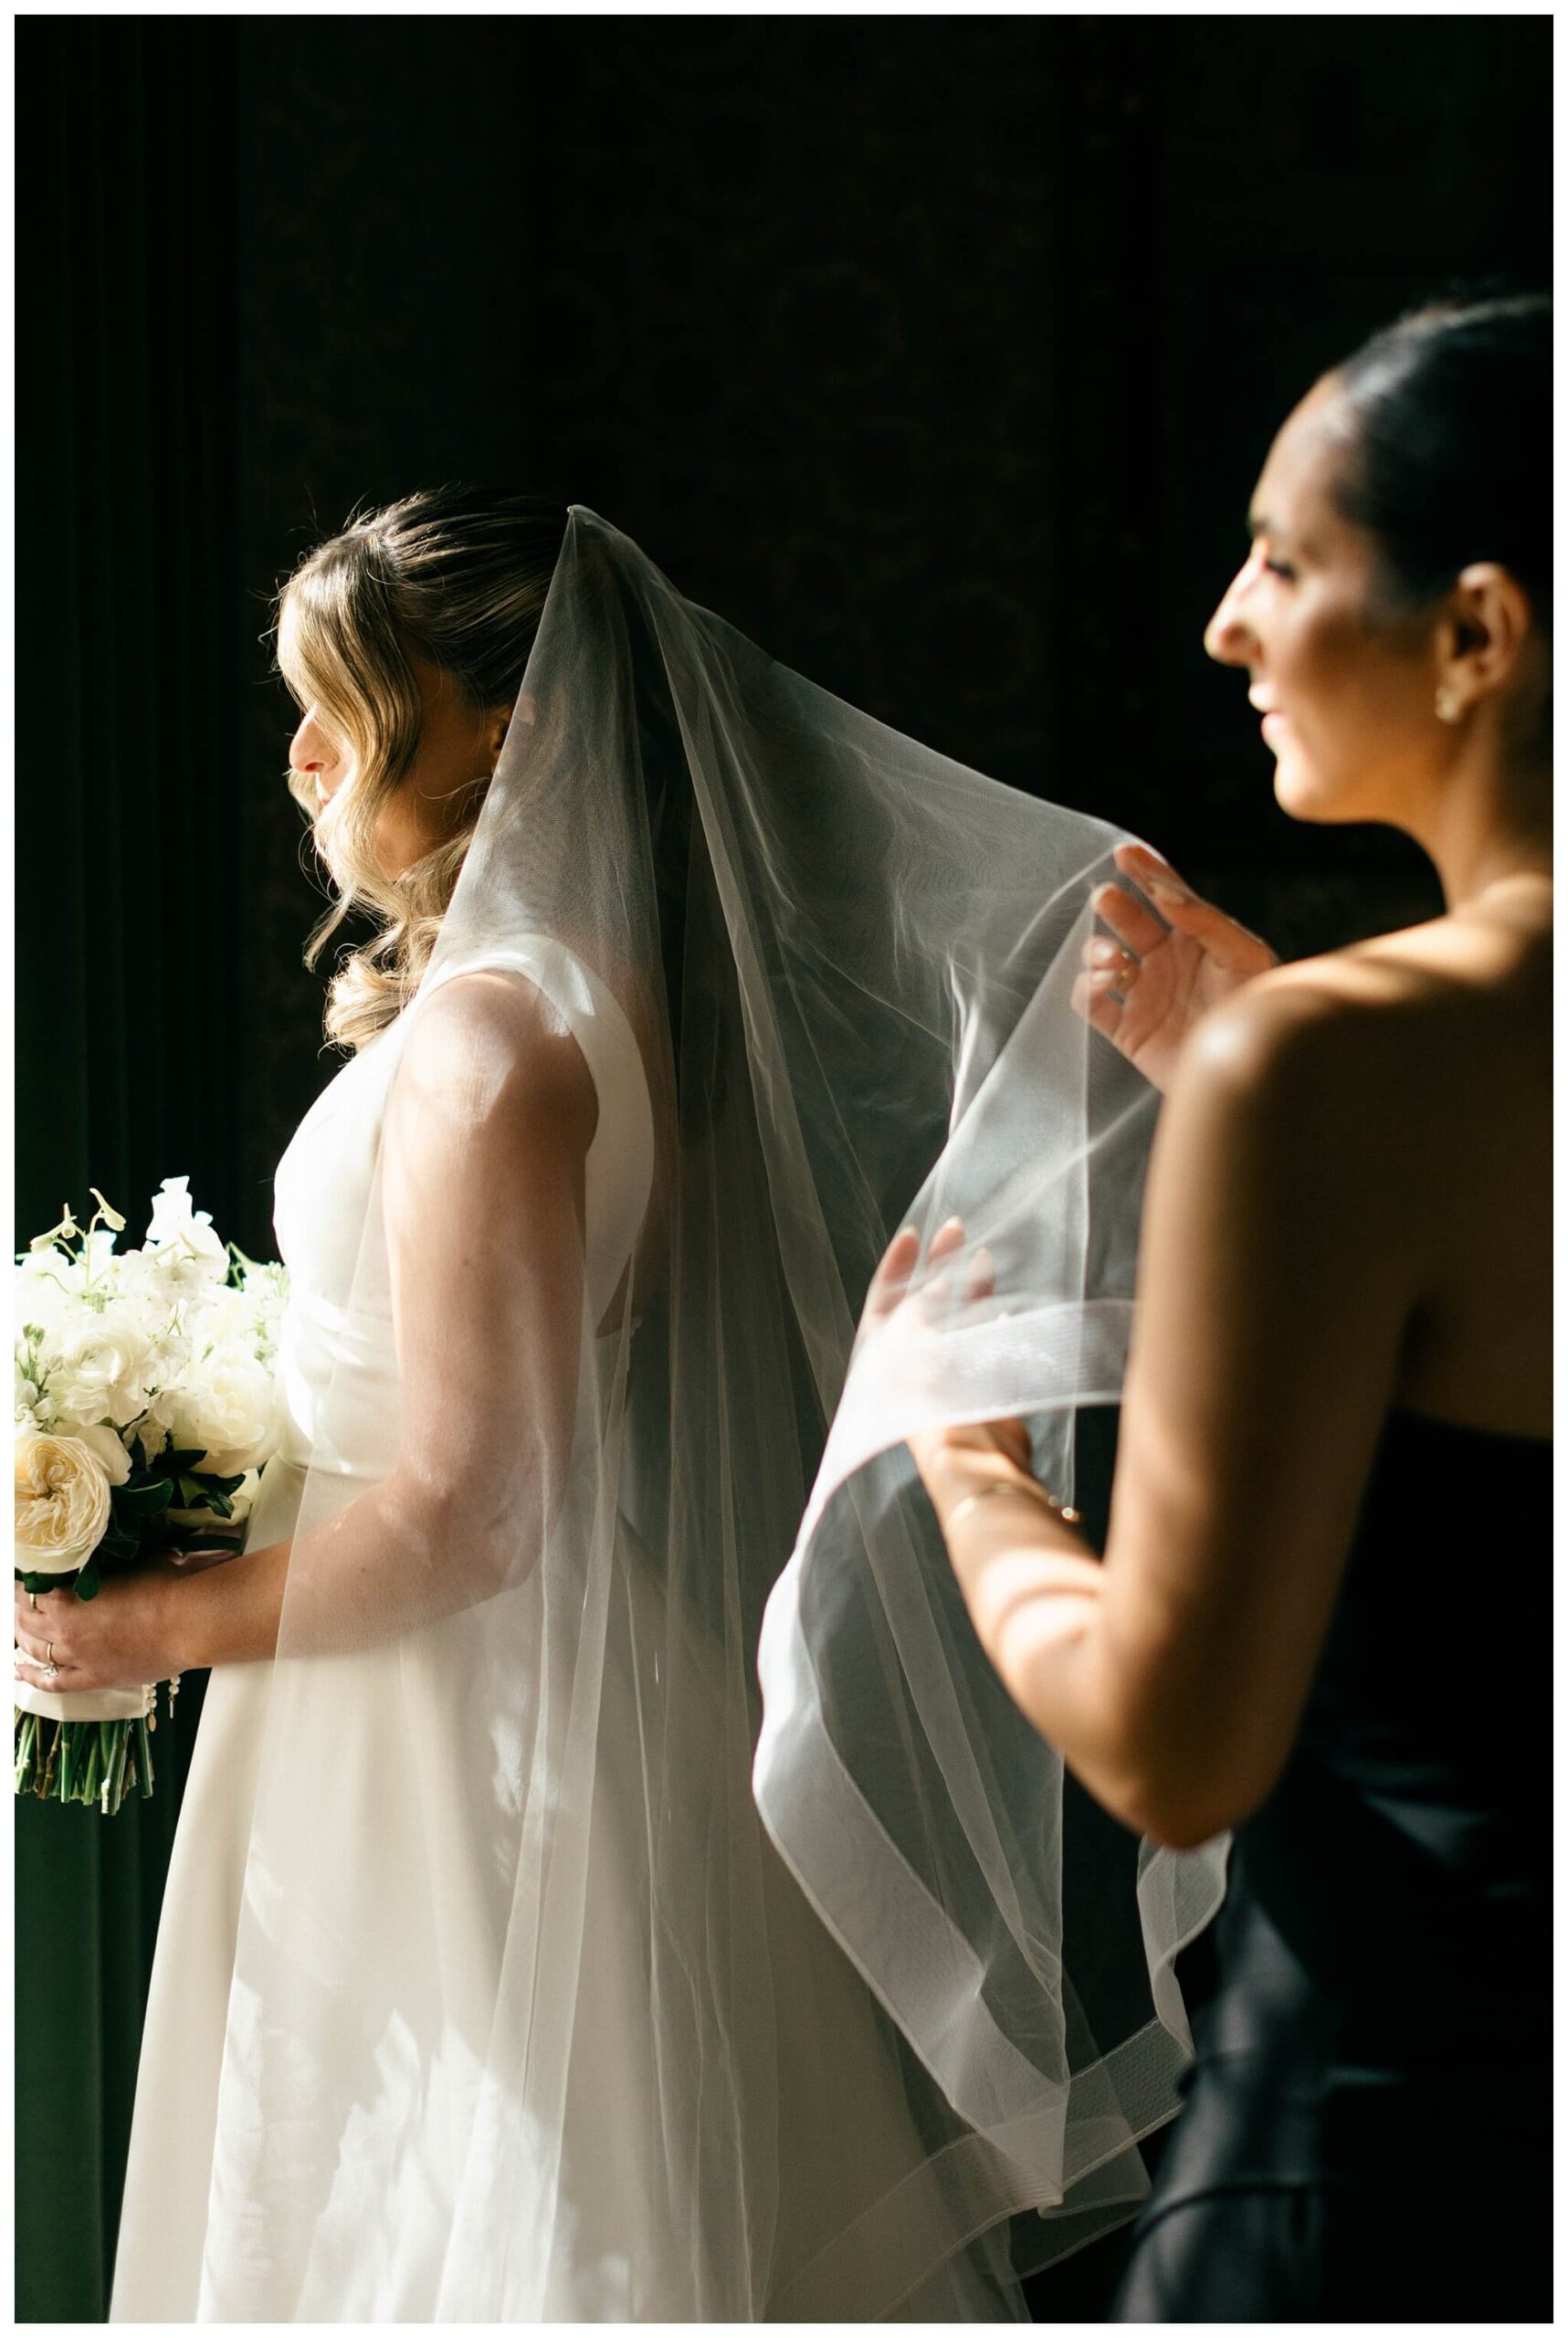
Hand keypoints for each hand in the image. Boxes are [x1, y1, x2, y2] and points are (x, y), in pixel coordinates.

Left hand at [13, 1558, 188, 1693]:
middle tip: (19, 1600)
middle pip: (25, 1620)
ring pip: (34, 1649)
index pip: (30, 1590)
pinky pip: (53, 1682)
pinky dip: (32, 1677)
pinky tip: (19, 1671)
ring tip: (18, 1628)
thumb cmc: (166, 1586)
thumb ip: (110, 1564)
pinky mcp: (95, 1678)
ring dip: (22, 1637)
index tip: (26, 1576)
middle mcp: (64, 1630)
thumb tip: (111, 1553)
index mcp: (69, 1598)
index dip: (24, 1583)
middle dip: (18, 1609)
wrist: (190, 1622)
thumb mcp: (131, 1563)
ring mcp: (78, 1657)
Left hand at [866, 1219, 1038, 1504]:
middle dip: (938, 1266)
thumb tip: (941, 1277)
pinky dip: (997, 1326)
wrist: (966, 1452)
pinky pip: (988, 1348)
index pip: (883, 1297)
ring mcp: (946, 1376)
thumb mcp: (913, 1332)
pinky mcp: (979, 1389)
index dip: (896, 1263)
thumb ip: (923, 1301)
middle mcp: (909, 1363)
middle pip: (923, 1303)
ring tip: (985, 1257)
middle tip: (955, 1229)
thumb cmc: (927, 1392)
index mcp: (881, 1353)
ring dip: (971, 1289)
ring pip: (958, 1321)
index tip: (914, 1234)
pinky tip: (1006, 1308)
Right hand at [1073, 841, 1277, 1093]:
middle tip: (1107, 900)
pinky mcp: (1128, 1031)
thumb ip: (1206, 921)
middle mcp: (1167, 961)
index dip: (1144, 871)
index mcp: (1196, 938)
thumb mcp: (1243, 956)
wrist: (1249, 1075)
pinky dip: (1086, 989)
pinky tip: (1105, 986)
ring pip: (1102, 958)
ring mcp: (1145, 995)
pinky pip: (1091, 1003)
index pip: (1165, 894)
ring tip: (1115, 962)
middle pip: (1128, 920)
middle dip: (1113, 905)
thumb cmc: (1255, 1011)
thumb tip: (1163, 893)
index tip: (1124, 853)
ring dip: (1097, 950)